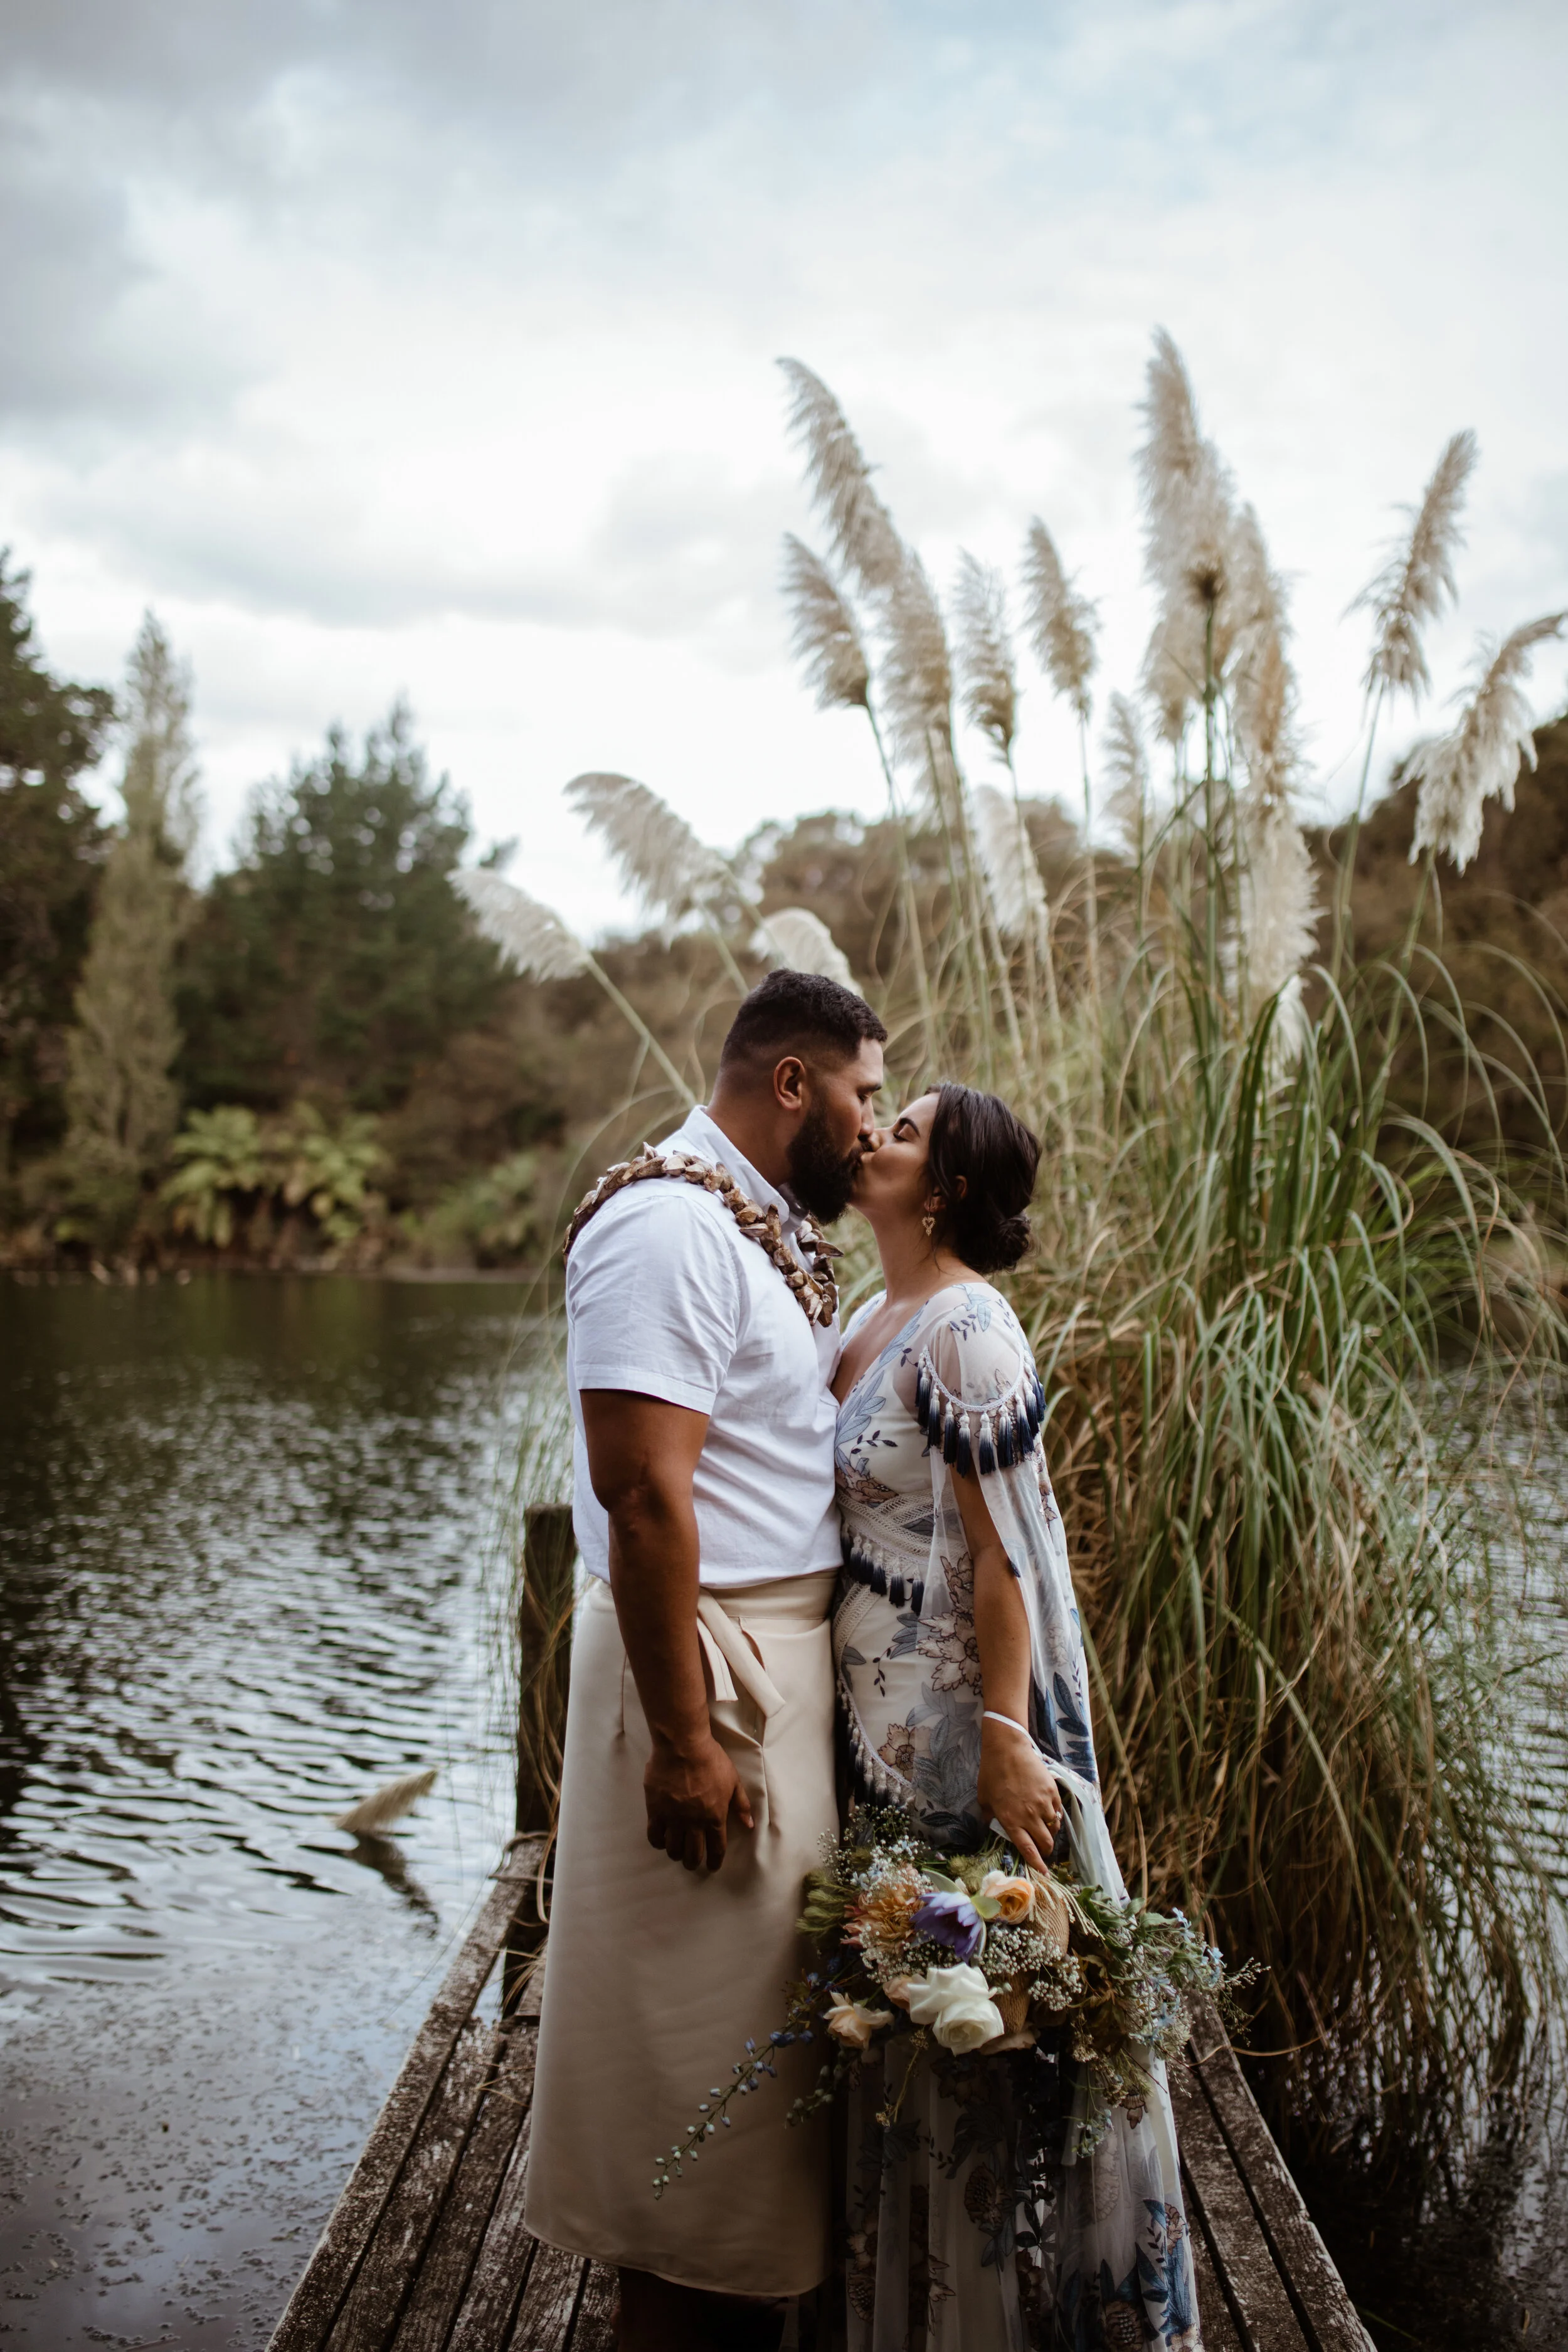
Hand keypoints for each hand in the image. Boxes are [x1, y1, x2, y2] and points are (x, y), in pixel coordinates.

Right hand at [644, 1732, 754, 1870]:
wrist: (683, 1746)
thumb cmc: (711, 1760)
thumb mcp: (733, 1780)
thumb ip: (741, 1804)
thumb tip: (749, 1824)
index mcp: (715, 1817)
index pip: (717, 1848)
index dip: (715, 1861)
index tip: (712, 1867)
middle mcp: (694, 1823)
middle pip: (693, 1854)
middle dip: (693, 1863)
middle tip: (692, 1862)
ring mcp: (673, 1818)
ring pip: (673, 1849)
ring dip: (676, 1854)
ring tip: (677, 1852)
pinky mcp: (655, 1811)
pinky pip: (655, 1836)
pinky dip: (658, 1843)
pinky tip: (661, 1840)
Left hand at [977, 1720, 1062, 1873]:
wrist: (1008, 1749)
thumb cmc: (992, 1773)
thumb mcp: (984, 1798)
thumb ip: (988, 1815)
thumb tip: (990, 1825)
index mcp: (1011, 1821)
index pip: (1028, 1850)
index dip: (1037, 1864)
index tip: (1044, 1873)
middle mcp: (1029, 1816)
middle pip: (1045, 1842)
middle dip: (1046, 1850)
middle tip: (1044, 1849)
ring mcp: (1043, 1804)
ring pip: (1054, 1827)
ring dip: (1050, 1831)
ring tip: (1045, 1828)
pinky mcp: (1052, 1792)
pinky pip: (1058, 1811)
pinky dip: (1055, 1815)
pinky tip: (1049, 1811)